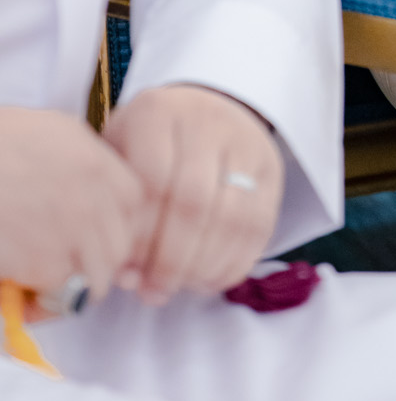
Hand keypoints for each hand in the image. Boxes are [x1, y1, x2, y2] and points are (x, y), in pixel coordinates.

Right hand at [0, 107, 144, 301]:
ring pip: (93, 280)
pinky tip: (18, 279)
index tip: (97, 235)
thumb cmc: (3, 139)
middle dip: (97, 263)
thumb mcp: (58, 132)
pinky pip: (55, 292)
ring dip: (71, 285)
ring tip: (43, 280)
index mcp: (102, 169)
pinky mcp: (42, 264)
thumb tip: (98, 187)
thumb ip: (89, 160)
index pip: (134, 212)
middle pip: (119, 252)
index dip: (116, 227)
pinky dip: (38, 296)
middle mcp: (96, 203)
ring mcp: (73, 235)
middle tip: (68, 264)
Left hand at [104, 85, 283, 303]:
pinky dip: (234, 262)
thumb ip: (118, 212)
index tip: (126, 271)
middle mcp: (206, 120)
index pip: (152, 182)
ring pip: (231, 217)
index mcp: (157, 114)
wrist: (202, 109)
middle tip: (153, 291)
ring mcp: (246, 141)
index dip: (140, 235)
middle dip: (172, 260)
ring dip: (204, 266)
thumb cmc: (147, 144)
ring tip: (180, 287)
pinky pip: (260, 225)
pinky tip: (209, 279)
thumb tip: (126, 277)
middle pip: (194, 202)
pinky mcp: (271, 167)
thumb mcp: (118, 157)